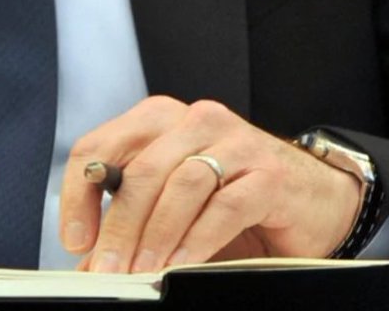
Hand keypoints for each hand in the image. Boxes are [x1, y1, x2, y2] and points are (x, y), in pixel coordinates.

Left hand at [58, 97, 361, 272]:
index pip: (103, 144)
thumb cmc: (235, 196)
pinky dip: (196, 238)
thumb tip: (88, 261)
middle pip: (141, 169)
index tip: (75, 238)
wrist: (313, 198)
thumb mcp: (174, 204)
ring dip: (155, 235)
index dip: (81, 192)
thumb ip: (133, 222)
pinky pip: (224, 205)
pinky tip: (180, 263)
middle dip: (118, 225)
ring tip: (141, 270)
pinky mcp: (267, 173)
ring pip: (180, 184)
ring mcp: (234, 141)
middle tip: (106, 267)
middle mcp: (195, 119)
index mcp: (161, 118)